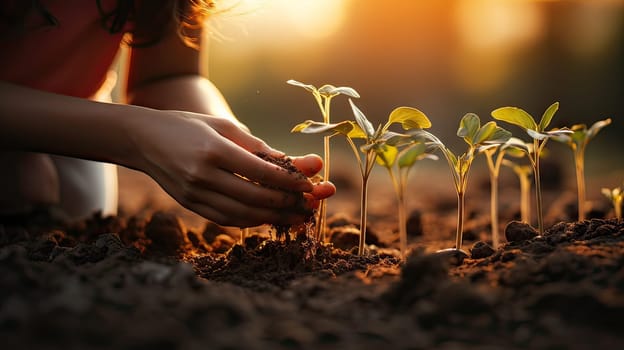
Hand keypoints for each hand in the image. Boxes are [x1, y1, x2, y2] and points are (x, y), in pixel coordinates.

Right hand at [131, 110, 334, 226]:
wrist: (142, 139)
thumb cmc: (189, 126)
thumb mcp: (224, 126)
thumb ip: (259, 146)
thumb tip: (295, 162)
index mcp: (214, 150)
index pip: (262, 172)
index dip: (290, 182)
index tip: (311, 185)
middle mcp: (203, 176)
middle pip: (256, 198)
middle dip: (288, 204)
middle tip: (310, 206)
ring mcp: (195, 194)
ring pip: (243, 214)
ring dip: (274, 218)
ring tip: (297, 217)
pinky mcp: (191, 205)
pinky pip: (227, 219)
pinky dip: (252, 220)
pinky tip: (269, 217)